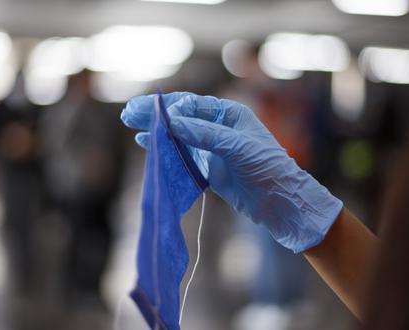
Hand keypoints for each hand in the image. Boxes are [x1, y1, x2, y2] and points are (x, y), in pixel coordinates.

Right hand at [121, 92, 342, 252]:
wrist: (281, 202)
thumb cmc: (267, 168)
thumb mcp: (237, 147)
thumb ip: (204, 134)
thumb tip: (172, 122)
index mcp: (228, 114)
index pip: (192, 105)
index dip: (168, 107)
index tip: (148, 112)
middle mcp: (218, 127)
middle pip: (181, 116)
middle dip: (155, 114)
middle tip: (128, 112)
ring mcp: (212, 147)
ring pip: (178, 134)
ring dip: (156, 130)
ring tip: (132, 126)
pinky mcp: (208, 167)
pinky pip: (182, 154)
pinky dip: (165, 149)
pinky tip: (148, 144)